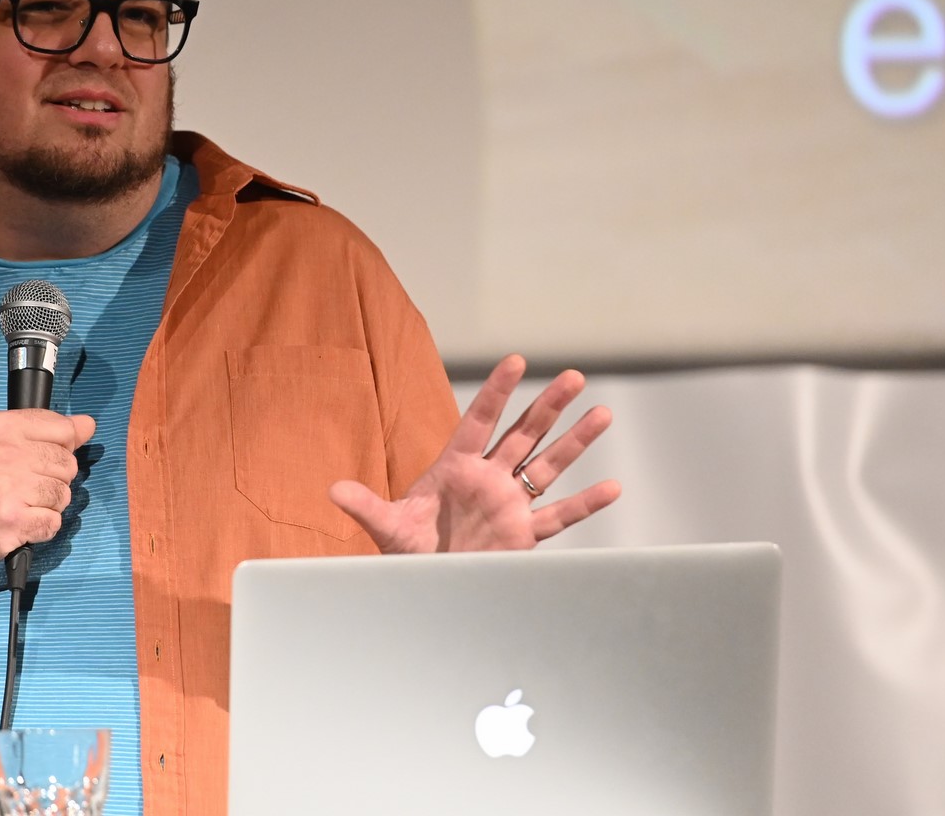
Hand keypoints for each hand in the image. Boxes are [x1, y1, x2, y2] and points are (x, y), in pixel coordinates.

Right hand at [0, 410, 95, 588]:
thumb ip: (45, 430)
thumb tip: (88, 424)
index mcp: (3, 426)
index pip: (64, 429)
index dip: (61, 448)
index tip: (39, 460)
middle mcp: (5, 453)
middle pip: (67, 464)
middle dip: (53, 480)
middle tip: (24, 487)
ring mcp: (8, 488)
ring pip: (64, 495)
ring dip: (48, 506)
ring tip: (21, 505)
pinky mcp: (12, 521)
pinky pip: (53, 522)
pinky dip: (42, 528)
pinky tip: (21, 523)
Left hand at [329, 354, 617, 552]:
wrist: (423, 584)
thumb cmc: (404, 552)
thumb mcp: (385, 526)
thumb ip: (365, 505)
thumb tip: (332, 490)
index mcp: (455, 468)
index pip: (480, 420)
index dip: (497, 391)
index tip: (517, 360)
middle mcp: (488, 480)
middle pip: (523, 435)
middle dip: (548, 406)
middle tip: (574, 376)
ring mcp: (509, 505)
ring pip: (547, 467)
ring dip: (574, 441)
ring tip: (602, 412)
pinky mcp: (523, 536)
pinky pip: (559, 517)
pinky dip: (585, 504)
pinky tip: (612, 487)